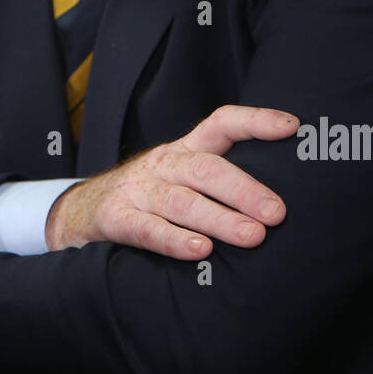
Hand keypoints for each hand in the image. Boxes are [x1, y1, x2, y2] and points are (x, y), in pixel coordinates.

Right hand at [44, 105, 297, 258]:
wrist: (81, 210)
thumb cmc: (151, 196)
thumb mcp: (182, 177)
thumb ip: (221, 181)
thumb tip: (285, 201)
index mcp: (185, 149)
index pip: (221, 123)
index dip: (255, 121)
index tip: (291, 127)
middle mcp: (164, 164)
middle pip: (206, 168)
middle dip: (244, 190)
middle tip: (276, 213)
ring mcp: (138, 190)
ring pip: (182, 201)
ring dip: (219, 218)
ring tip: (252, 236)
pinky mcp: (116, 218)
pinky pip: (147, 229)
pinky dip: (174, 240)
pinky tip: (200, 251)